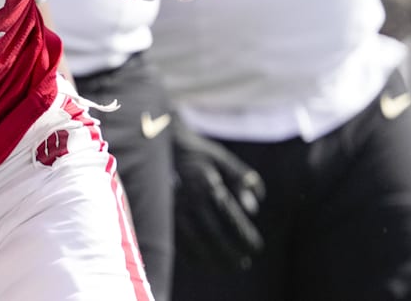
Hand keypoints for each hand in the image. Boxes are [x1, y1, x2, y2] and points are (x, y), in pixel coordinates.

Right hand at [172, 118, 264, 270]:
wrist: (155, 143)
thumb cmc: (194, 152)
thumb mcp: (221, 157)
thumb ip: (242, 179)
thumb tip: (253, 208)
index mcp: (207, 184)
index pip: (231, 218)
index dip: (245, 237)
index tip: (255, 248)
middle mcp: (189, 198)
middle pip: (214, 235)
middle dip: (231, 253)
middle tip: (243, 263)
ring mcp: (172, 208)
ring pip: (194, 242)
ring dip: (212, 259)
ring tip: (225, 268)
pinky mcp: (159, 214)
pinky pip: (176, 241)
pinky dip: (190, 256)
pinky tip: (202, 262)